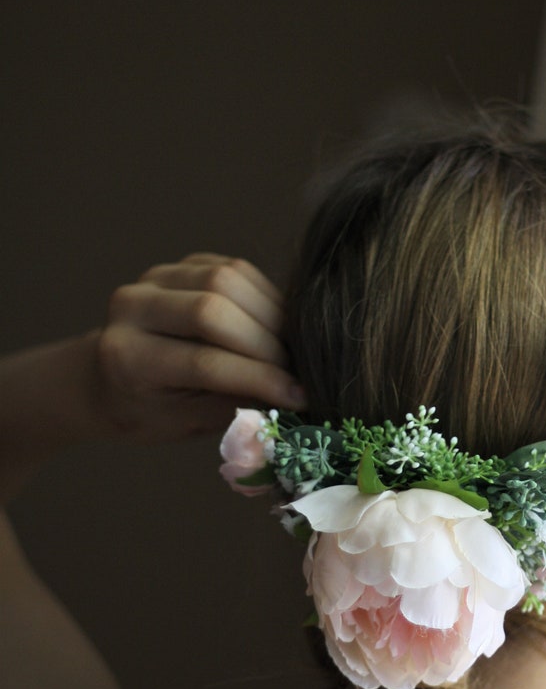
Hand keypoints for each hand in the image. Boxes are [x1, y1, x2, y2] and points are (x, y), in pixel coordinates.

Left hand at [96, 253, 305, 442]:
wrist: (103, 378)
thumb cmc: (147, 411)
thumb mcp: (183, 424)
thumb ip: (232, 406)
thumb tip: (294, 395)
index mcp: (128, 357)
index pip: (204, 362)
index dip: (258, 378)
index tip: (298, 396)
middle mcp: (133, 308)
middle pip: (214, 308)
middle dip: (266, 343)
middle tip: (296, 371)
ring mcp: (155, 277)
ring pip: (228, 279)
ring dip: (271, 316)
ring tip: (289, 349)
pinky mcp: (181, 264)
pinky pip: (235, 269)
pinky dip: (264, 297)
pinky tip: (275, 327)